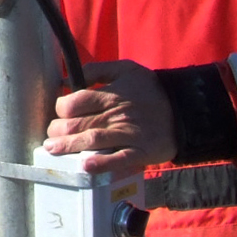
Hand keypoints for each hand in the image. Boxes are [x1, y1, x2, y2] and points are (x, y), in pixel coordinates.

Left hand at [44, 61, 177, 171]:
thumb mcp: (126, 70)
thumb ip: (97, 70)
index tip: (59, 114)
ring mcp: (129, 135)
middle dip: (58, 131)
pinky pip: (119, 159)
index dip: (61, 109)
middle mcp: (117, 115)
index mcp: (111, 95)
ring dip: (69, 146)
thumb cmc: (150, 90)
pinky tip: (86, 166)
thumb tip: (67, 79)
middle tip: (51, 136)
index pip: (75, 102)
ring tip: (53, 150)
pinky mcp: (141, 152)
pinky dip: (102, 163)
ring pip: (92, 141)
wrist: (185, 109)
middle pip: (78, 124)